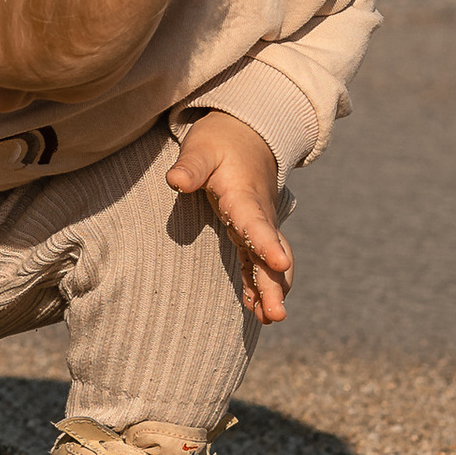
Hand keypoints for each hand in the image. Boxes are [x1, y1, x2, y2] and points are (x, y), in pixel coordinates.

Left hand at [166, 112, 293, 320]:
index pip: (256, 223)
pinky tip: (258, 311)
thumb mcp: (201, 148)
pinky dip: (260, 285)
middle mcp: (258, 215)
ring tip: (271, 319)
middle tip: (277, 315)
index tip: (279, 263)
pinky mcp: (251, 233)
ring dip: (272, 290)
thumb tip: (176, 182)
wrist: (246, 135)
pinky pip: (258, 263)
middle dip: (274, 284)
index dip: (267, 244)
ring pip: (270, 262)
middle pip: (270, 252)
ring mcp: (258, 226)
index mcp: (244, 196)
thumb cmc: (219, 142)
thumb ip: (191, 167)